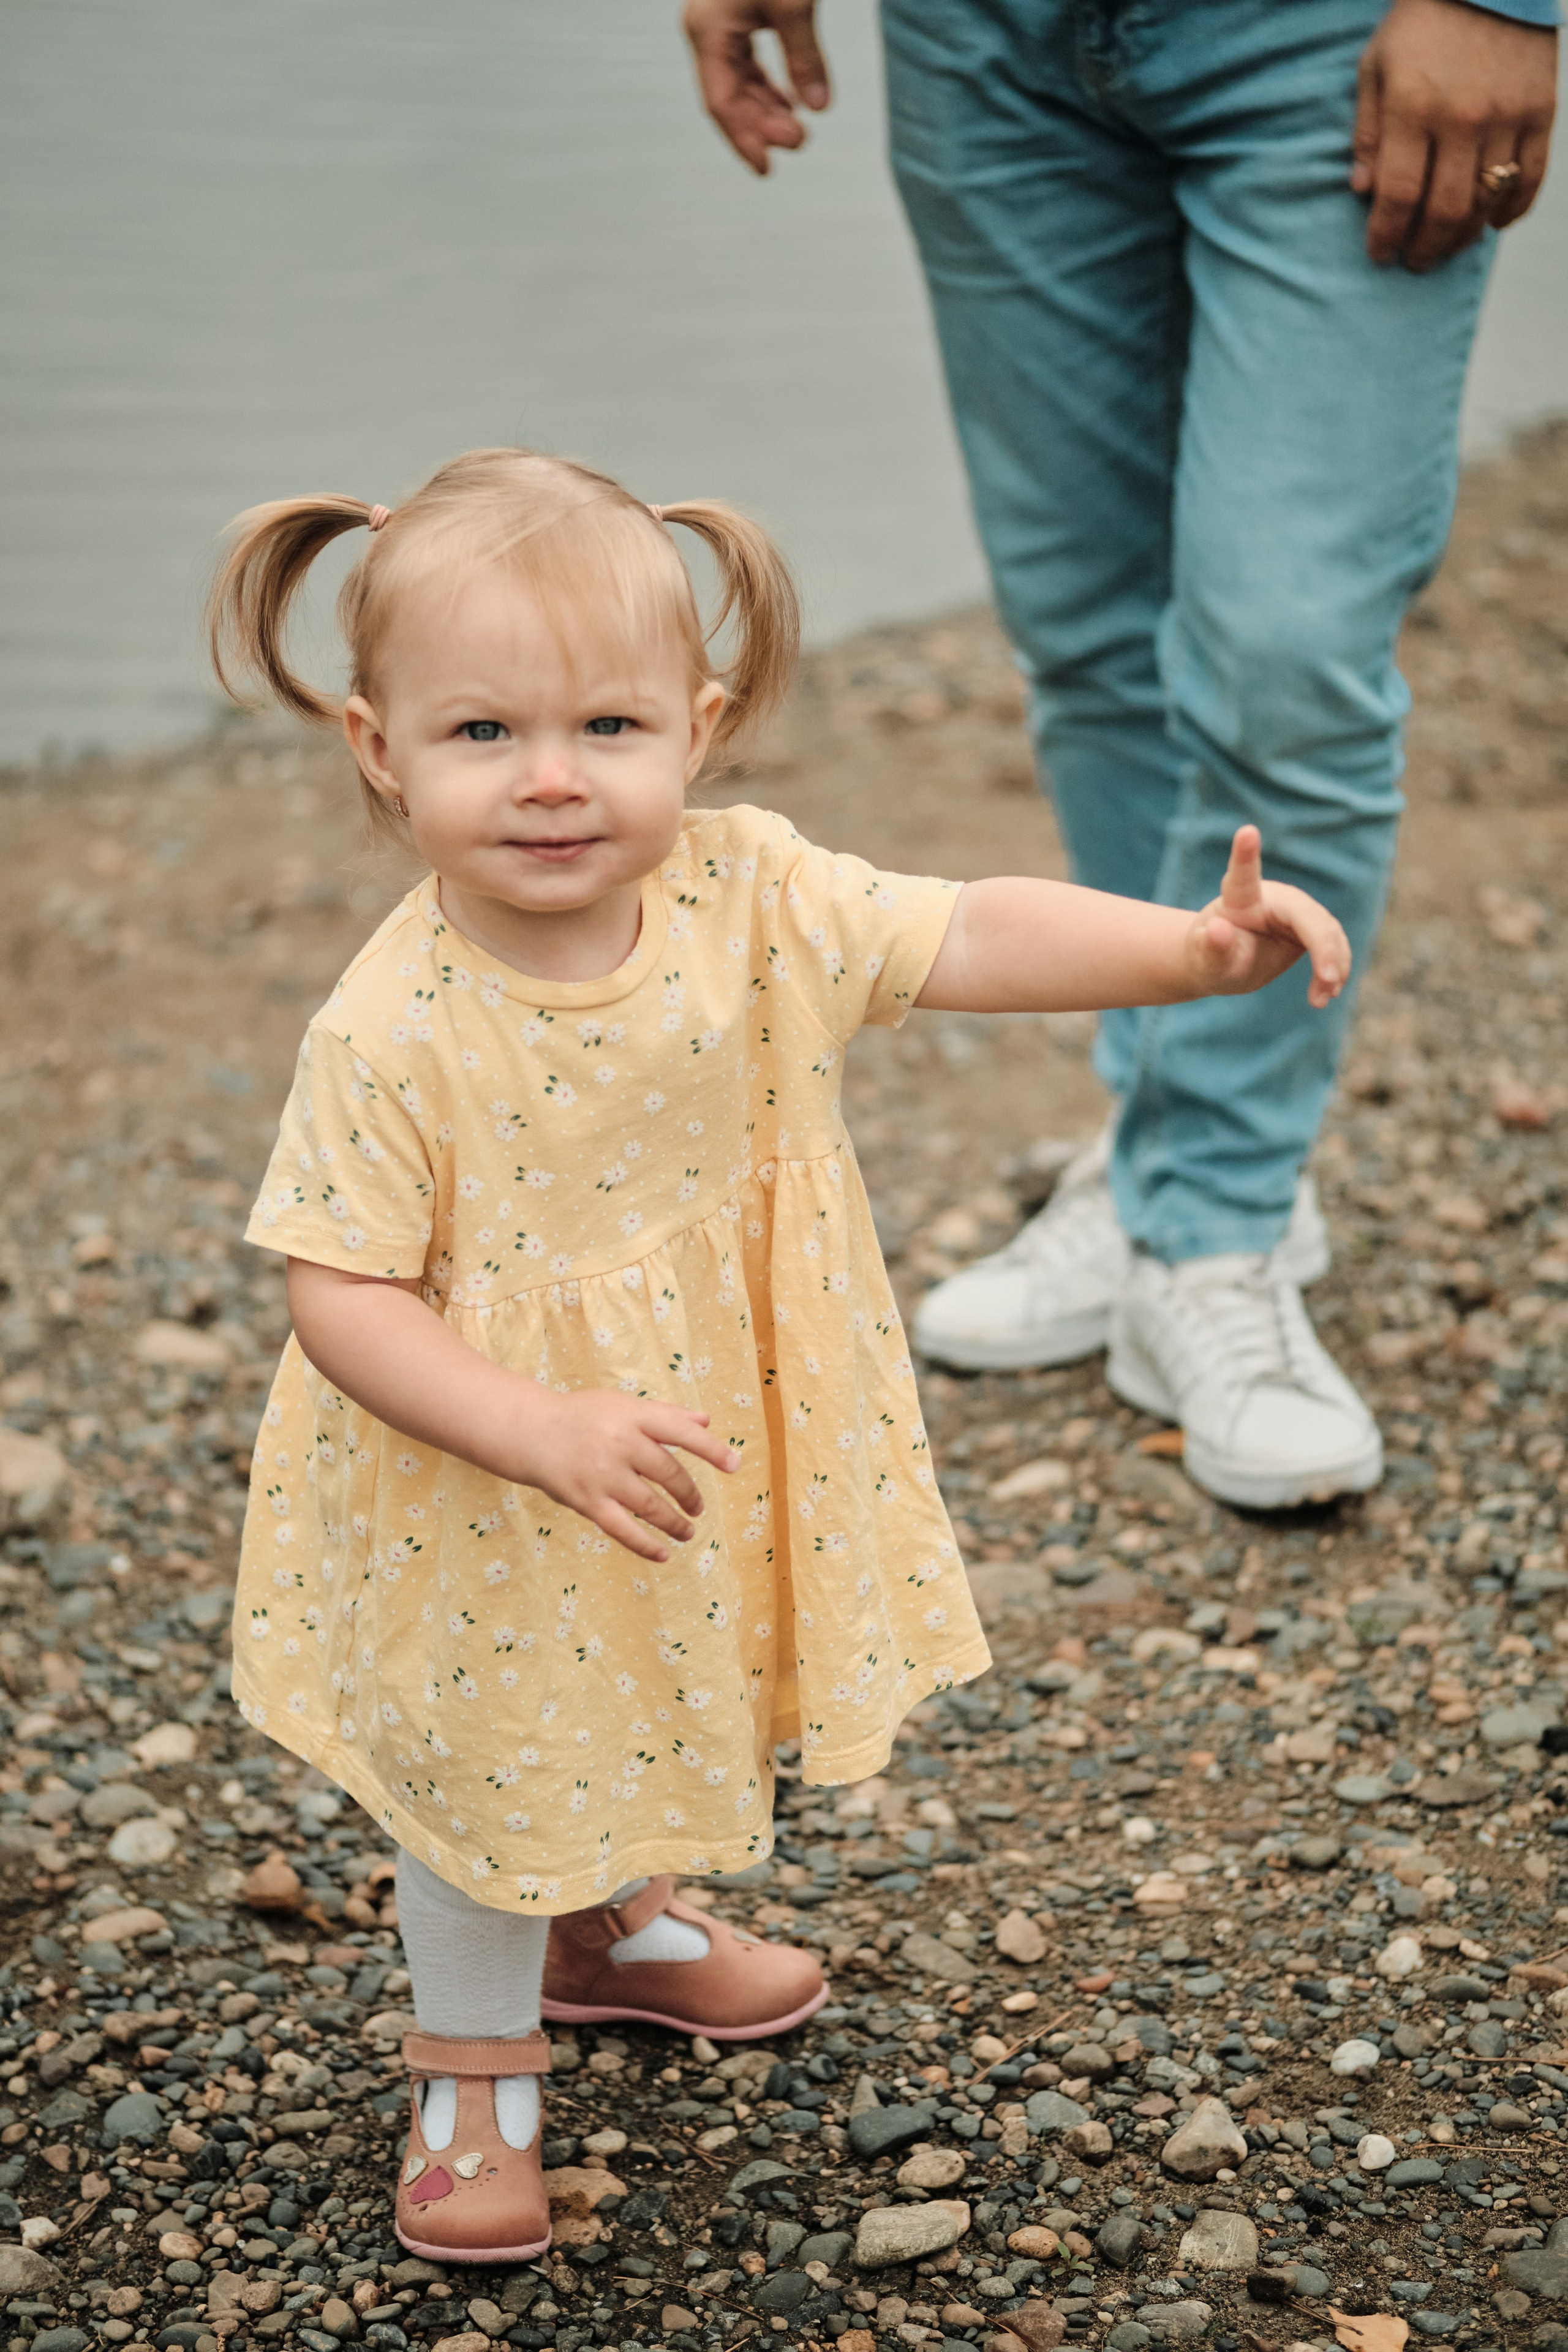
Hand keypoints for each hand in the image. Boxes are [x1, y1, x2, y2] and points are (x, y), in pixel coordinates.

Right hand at [513, 1389, 738, 1563]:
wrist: (531, 1433)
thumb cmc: (583, 1416)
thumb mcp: (622, 1405)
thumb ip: (665, 1414)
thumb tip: (706, 1421)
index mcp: (634, 1416)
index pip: (681, 1432)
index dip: (711, 1449)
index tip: (734, 1465)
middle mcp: (621, 1444)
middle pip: (669, 1473)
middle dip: (690, 1494)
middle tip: (698, 1507)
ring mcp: (604, 1475)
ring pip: (651, 1505)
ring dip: (675, 1523)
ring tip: (688, 1531)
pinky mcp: (587, 1501)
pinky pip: (622, 1529)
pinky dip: (646, 1545)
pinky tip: (663, 1554)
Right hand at [683, 0, 829, 174]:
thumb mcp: (793, 3)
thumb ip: (804, 56)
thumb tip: (818, 105)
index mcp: (708, 29)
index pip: (721, 101)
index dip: (744, 141)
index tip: (765, 168)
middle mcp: (706, 30)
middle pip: (728, 98)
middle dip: (762, 127)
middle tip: (798, 140)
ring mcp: (716, 25)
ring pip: (737, 84)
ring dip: (766, 111)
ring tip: (796, 128)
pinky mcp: (732, 18)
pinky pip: (745, 65)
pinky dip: (766, 88)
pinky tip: (787, 103)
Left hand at [1186, 827, 1351, 1008]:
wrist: (1226, 960)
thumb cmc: (1211, 958)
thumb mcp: (1206, 961)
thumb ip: (1211, 947)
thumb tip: (1217, 930)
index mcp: (1240, 897)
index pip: (1243, 875)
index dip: (1246, 854)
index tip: (1246, 832)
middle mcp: (1274, 897)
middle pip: (1308, 915)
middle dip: (1323, 946)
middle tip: (1328, 980)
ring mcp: (1297, 910)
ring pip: (1328, 932)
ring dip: (1334, 964)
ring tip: (1322, 997)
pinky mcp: (1312, 927)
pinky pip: (1333, 945)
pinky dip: (1335, 970)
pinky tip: (1326, 994)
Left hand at [1353, 0, 1556, 270]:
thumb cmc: (1421, 25)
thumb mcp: (1377, 67)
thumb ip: (1368, 131)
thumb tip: (1362, 191)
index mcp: (1414, 106)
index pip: (1398, 194)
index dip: (1386, 235)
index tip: (1379, 253)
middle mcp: (1463, 117)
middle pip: (1445, 211)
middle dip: (1424, 248)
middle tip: (1414, 260)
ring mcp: (1508, 115)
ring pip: (1486, 203)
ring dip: (1463, 237)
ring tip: (1446, 245)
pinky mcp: (1541, 110)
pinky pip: (1529, 178)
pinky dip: (1511, 210)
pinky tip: (1493, 223)